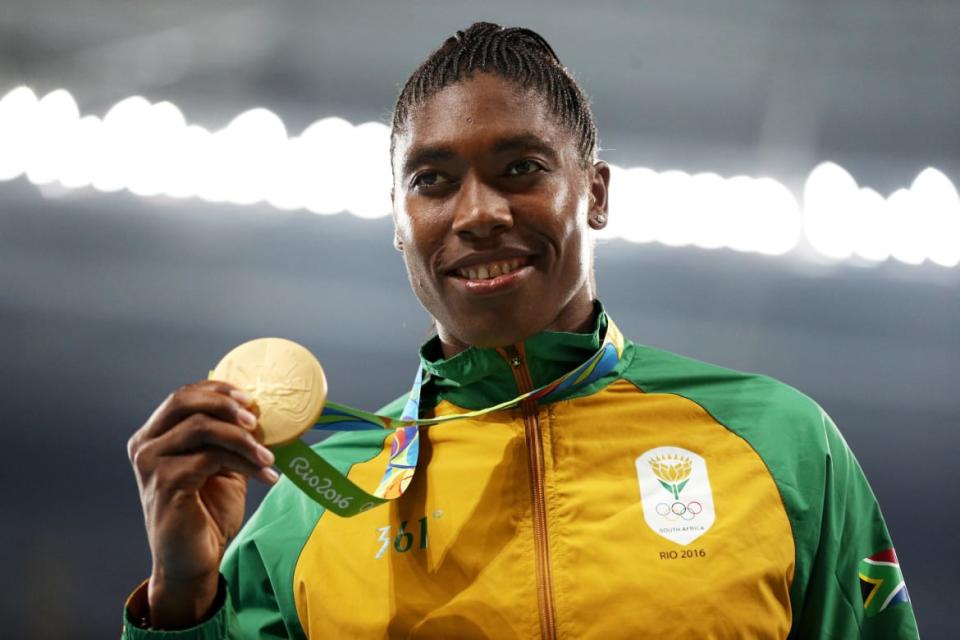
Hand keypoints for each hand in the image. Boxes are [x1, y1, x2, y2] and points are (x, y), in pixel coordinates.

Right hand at [127, 380, 277, 628]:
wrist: (193, 560)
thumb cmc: (207, 513)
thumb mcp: (221, 465)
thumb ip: (228, 437)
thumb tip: (259, 409)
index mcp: (154, 435)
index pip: (183, 395)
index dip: (218, 389)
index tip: (251, 398)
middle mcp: (145, 445)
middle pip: (185, 401)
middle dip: (226, 404)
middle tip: (257, 419)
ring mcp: (150, 463)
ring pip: (202, 428)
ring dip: (243, 439)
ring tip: (269, 457)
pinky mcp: (164, 482)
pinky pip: (211, 457)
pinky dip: (244, 462)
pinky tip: (266, 476)